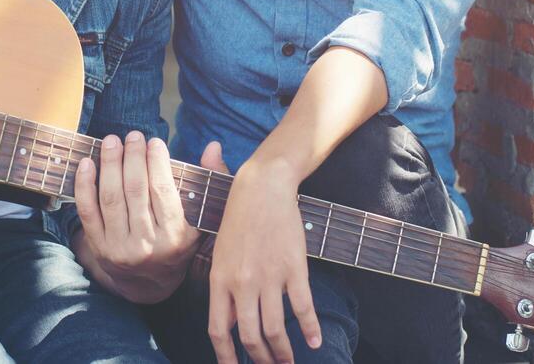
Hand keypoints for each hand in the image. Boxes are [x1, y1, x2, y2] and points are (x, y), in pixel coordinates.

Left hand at [72, 131, 199, 302]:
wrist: (150, 283)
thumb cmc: (178, 241)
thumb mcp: (201, 218)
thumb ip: (210, 180)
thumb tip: (212, 146)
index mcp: (175, 237)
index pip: (163, 191)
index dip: (157, 163)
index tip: (154, 142)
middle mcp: (147, 245)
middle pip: (135, 191)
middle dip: (132, 157)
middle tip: (132, 135)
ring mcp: (120, 248)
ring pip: (111, 198)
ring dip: (109, 164)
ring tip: (111, 141)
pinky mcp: (99, 248)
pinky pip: (88, 212)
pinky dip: (84, 186)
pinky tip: (87, 164)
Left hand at [207, 157, 321, 363]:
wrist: (262, 188)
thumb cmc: (238, 218)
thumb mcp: (220, 253)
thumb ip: (223, 288)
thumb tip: (228, 324)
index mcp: (219, 279)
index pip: (218, 330)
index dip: (226, 357)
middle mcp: (242, 282)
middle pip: (250, 336)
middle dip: (261, 359)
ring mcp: (269, 276)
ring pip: (276, 329)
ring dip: (283, 352)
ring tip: (289, 362)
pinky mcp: (294, 268)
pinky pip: (303, 307)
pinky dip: (311, 329)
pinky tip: (315, 341)